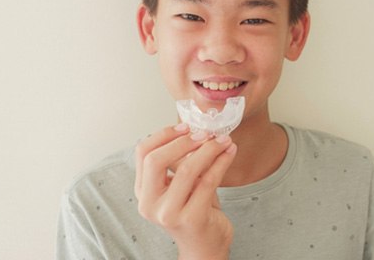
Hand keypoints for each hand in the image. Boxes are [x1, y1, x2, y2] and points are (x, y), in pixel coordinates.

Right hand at [135, 124, 237, 259]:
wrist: (204, 246)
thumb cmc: (193, 210)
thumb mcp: (180, 183)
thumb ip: (180, 160)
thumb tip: (196, 129)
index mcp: (142, 191)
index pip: (143, 153)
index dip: (164, 135)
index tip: (185, 126)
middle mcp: (149, 204)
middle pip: (156, 160)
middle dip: (183, 141)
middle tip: (205, 133)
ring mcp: (168, 213)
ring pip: (187, 170)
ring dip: (209, 150)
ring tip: (223, 140)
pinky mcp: (192, 219)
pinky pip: (208, 182)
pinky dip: (221, 162)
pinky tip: (230, 153)